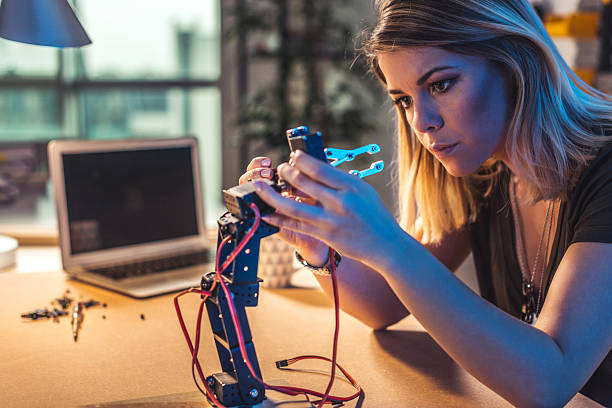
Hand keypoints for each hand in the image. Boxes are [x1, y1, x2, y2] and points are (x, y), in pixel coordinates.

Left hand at [252, 150, 405, 267]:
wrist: (384, 244)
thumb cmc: (373, 214)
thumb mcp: (361, 190)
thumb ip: (339, 180)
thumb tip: (313, 168)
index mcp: (350, 186)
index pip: (319, 168)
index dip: (301, 161)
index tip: (293, 157)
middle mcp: (340, 201)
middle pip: (304, 183)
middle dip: (286, 173)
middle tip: (279, 168)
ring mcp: (331, 220)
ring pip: (293, 205)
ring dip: (272, 195)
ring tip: (260, 186)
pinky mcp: (325, 235)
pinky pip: (296, 225)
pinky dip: (279, 219)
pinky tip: (267, 213)